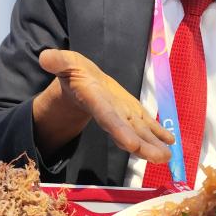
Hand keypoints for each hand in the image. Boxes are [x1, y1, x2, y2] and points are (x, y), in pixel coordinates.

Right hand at [36, 49, 172, 162]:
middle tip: (160, 158)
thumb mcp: (65, 63)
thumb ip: (58, 62)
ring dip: (154, 145)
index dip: (119, 131)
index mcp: (96, 101)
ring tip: (168, 157)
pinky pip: (147, 125)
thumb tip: (44, 57)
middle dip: (143, 146)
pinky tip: (170, 141)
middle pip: (128, 132)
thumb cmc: (73, 72)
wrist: (82, 83)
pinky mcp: (133, 113)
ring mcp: (124, 115)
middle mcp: (111, 113)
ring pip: (140, 133)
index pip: (108, 118)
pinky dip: (159, 133)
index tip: (131, 145)